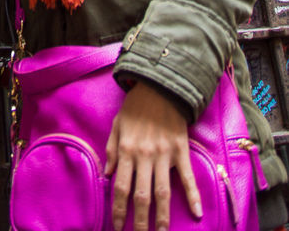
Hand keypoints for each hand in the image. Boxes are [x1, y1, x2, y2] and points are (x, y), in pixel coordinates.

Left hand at [105, 81, 201, 230]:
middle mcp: (144, 156)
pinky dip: (193, 195)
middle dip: (140, 221)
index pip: (121, 187)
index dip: (119, 210)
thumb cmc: (135, 106)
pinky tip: (197, 212)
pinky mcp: (180, 151)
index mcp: (126, 150)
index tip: (118, 227)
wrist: (159, 87)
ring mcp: (164, 155)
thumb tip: (107, 174)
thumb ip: (111, 150)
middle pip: (142, 196)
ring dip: (162, 216)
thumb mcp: (117, 125)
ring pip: (162, 192)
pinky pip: (187, 177)